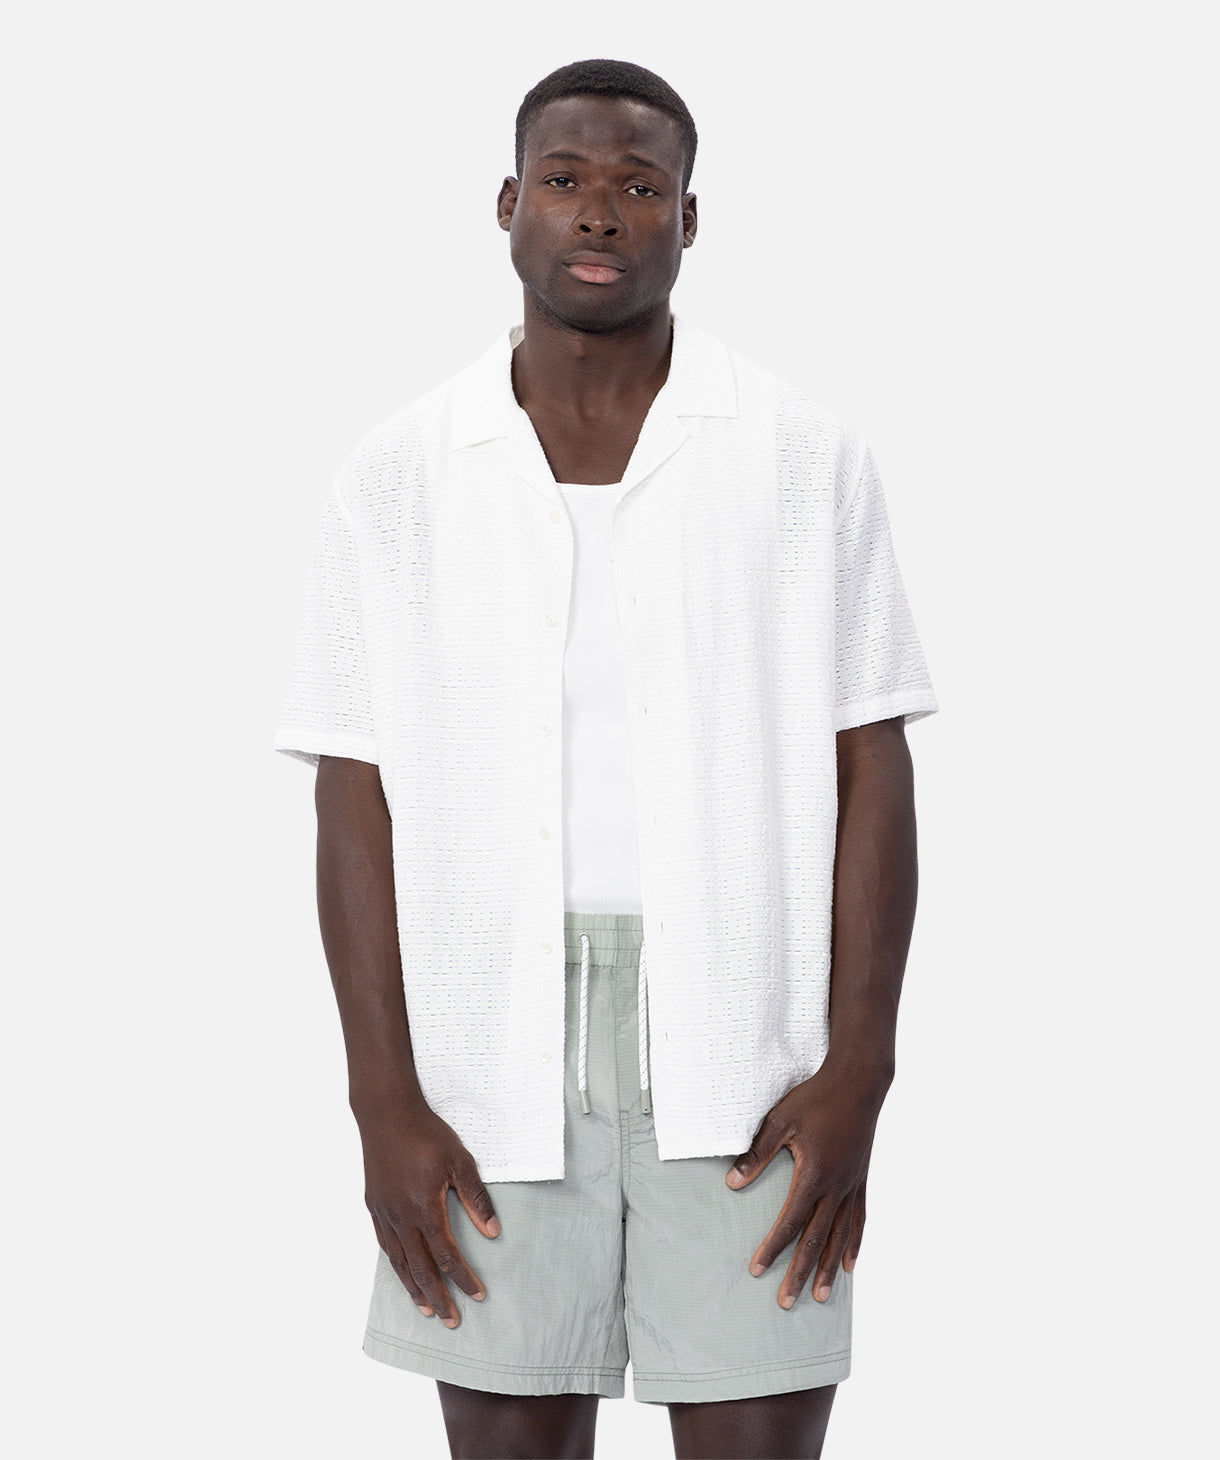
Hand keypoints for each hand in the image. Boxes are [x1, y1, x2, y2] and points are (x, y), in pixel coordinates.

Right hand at [360, 1098, 500, 1328]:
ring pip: (400, 1263)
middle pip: (421, 1269)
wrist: (386, 1113)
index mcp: (424, 1209)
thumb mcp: (460, 1161)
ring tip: (427, 1310)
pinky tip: (404, 1274)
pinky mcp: (373, 1206)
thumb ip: (476, 1199)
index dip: (463, 1279)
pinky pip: (385, 1246)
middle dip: (439, 1298)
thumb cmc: (427, 1134)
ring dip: (414, 1289)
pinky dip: (397, 1265)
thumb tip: (493, 1232)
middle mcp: (401, 1218)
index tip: (478, 1296)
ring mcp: (384, 1214)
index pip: (447, 1256)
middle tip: (452, 1321)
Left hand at [726, 1065, 884, 1308]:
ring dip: (830, 1268)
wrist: (858, 1083)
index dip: (773, 1249)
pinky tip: (851, 1264)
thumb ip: (757, 1153)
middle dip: (800, 1273)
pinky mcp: (861, 1180)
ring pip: (840, 1237)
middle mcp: (836, 1187)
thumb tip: (732, 1183)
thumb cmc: (816, 1098)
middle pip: (816, 1240)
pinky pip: (859, 1220)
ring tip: (822, 1297)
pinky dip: (854, 1244)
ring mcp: (852, 1186)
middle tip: (786, 1302)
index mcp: (814, 1175)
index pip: (790, 1222)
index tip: (757, 1271)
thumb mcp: (780, 1120)